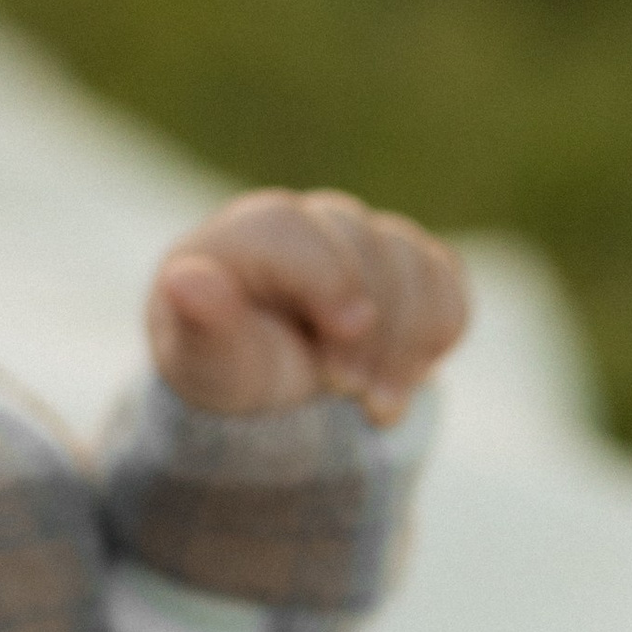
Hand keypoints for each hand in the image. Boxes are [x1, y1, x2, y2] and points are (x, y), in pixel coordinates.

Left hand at [146, 190, 468, 424]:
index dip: (328, 276)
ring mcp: (363, 242)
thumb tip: (185, 279)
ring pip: (413, 263)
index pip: (293, 228)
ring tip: (376, 406)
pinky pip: (446, 284)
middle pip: (365, 242)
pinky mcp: (407, 270)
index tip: (347, 332)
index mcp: (246, 234)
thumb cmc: (227, 373)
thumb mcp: (206, 364)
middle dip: (370, 327)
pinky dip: (435, 335)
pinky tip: (401, 377)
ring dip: (407, 343)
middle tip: (349, 392)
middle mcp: (309, 225)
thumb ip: (201, 324)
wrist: (269, 404)